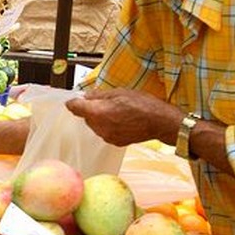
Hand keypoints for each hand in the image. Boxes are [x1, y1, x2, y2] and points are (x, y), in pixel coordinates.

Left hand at [65, 87, 181, 146]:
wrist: (160, 122)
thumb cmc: (142, 104)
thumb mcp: (118, 92)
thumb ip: (98, 95)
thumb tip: (86, 96)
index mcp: (97, 112)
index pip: (74, 107)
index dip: (74, 101)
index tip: (76, 99)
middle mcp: (99, 127)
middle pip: (86, 117)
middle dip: (91, 109)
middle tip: (105, 102)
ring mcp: (107, 136)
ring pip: (95, 125)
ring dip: (100, 118)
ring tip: (117, 111)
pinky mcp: (115, 142)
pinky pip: (105, 132)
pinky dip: (109, 126)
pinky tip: (121, 120)